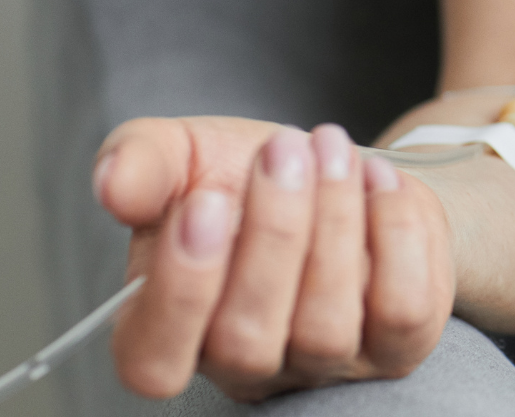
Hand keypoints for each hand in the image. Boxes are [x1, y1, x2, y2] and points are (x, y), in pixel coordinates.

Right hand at [93, 117, 454, 399]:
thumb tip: (112, 184)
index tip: (206, 201)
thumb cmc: (243, 176)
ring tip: (331, 149)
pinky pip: (402, 310)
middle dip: (271, 233)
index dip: (181, 290)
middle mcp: (247, 366)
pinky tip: (378, 181)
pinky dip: (394, 233)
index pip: (153, 361)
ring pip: (327, 325)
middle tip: (284, 148)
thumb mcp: (182, 155)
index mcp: (167, 333)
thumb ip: (141, 164)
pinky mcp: (397, 344)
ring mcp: (325, 364)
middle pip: (247, 339)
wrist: (337, 169)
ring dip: (334, 221)